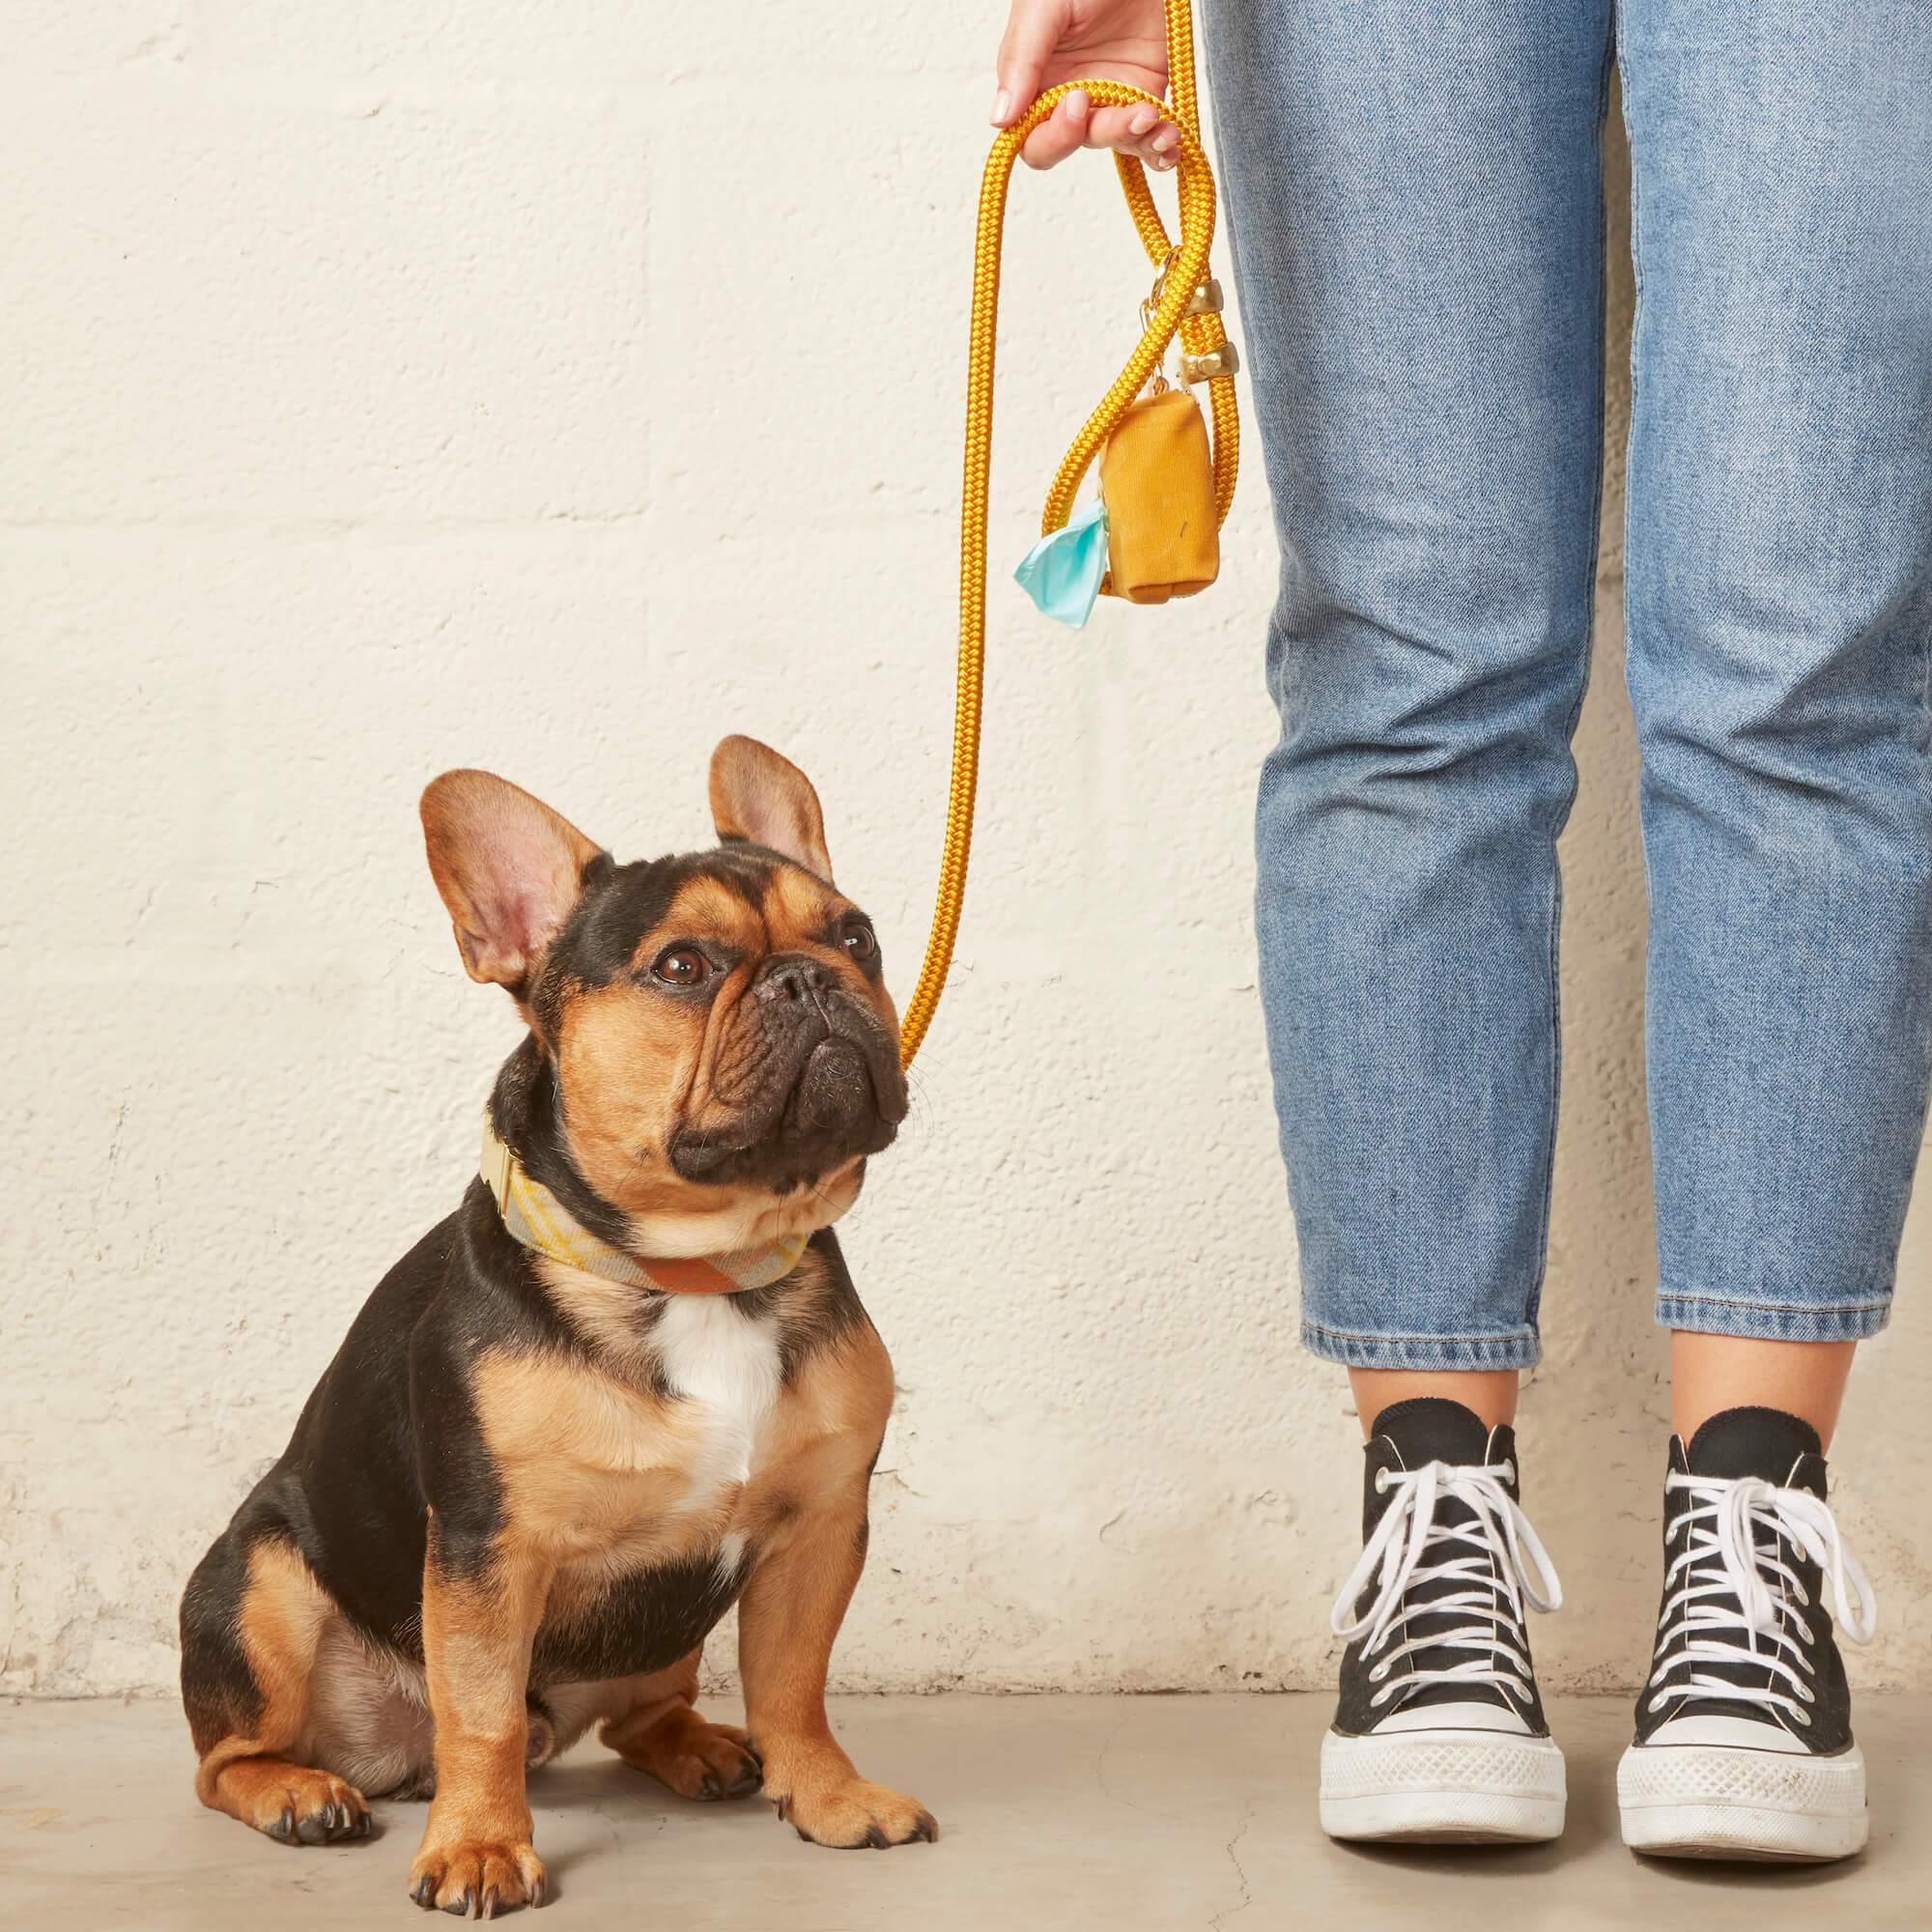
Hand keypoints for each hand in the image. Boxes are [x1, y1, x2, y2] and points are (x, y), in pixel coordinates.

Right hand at [992, 0, 1179, 171]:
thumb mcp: (1043, 9)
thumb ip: (1020, 61)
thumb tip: (1000, 118)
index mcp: (1037, 82)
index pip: (1034, 139)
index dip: (1055, 137)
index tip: (1077, 102)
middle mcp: (1072, 96)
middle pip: (1079, 144)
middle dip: (1107, 133)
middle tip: (1134, 112)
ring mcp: (1111, 97)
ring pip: (1118, 141)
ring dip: (1141, 141)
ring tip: (1160, 124)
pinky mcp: (1147, 92)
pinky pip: (1149, 134)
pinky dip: (1161, 145)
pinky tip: (1172, 141)